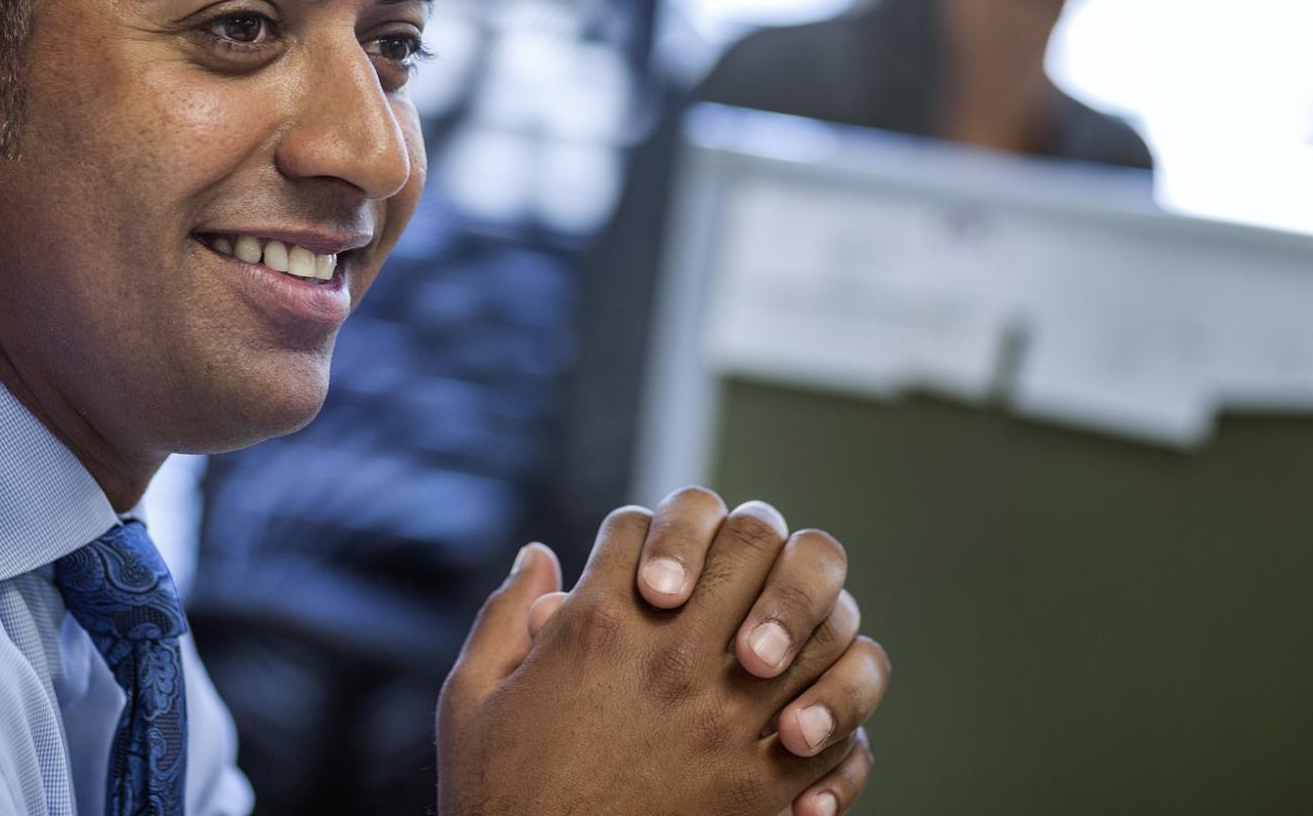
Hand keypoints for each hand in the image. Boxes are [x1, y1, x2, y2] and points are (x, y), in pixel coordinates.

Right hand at [437, 489, 887, 815]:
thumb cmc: (500, 798)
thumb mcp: (471, 698)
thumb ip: (504, 617)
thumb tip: (537, 557)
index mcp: (597, 624)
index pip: (642, 524)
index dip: (645, 535)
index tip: (640, 571)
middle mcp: (673, 655)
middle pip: (748, 538)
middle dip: (743, 541)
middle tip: (727, 578)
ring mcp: (728, 717)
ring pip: (817, 615)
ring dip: (807, 611)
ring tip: (779, 636)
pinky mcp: (763, 784)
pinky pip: (840, 721)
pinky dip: (836, 707)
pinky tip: (805, 717)